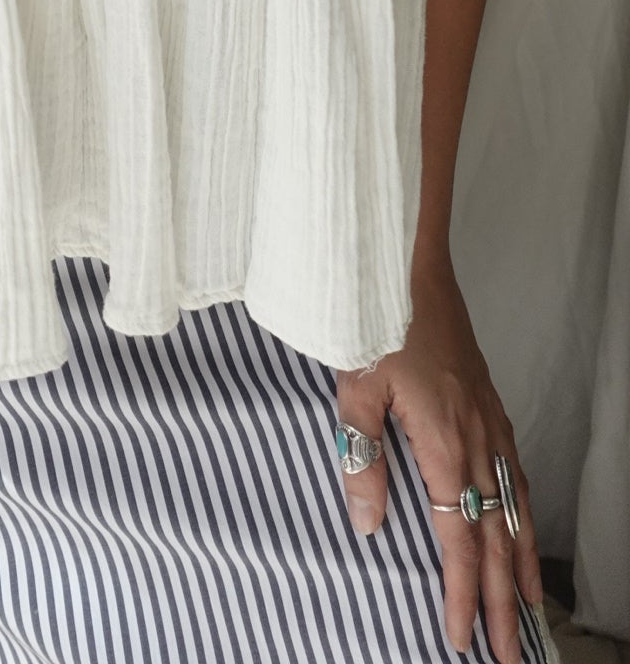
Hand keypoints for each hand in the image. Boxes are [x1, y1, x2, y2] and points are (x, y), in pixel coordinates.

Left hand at [334, 255, 543, 663]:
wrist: (406, 262)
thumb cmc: (375, 318)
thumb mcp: (354, 387)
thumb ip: (361, 457)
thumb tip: (367, 524)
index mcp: (445, 442)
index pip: (459, 537)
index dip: (462, 592)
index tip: (458, 636)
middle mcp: (477, 437)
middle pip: (498, 535)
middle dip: (503, 599)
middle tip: (506, 652)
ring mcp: (488, 418)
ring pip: (516, 506)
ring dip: (522, 562)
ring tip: (530, 607)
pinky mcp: (488, 400)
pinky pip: (515, 469)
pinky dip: (523, 509)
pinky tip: (519, 522)